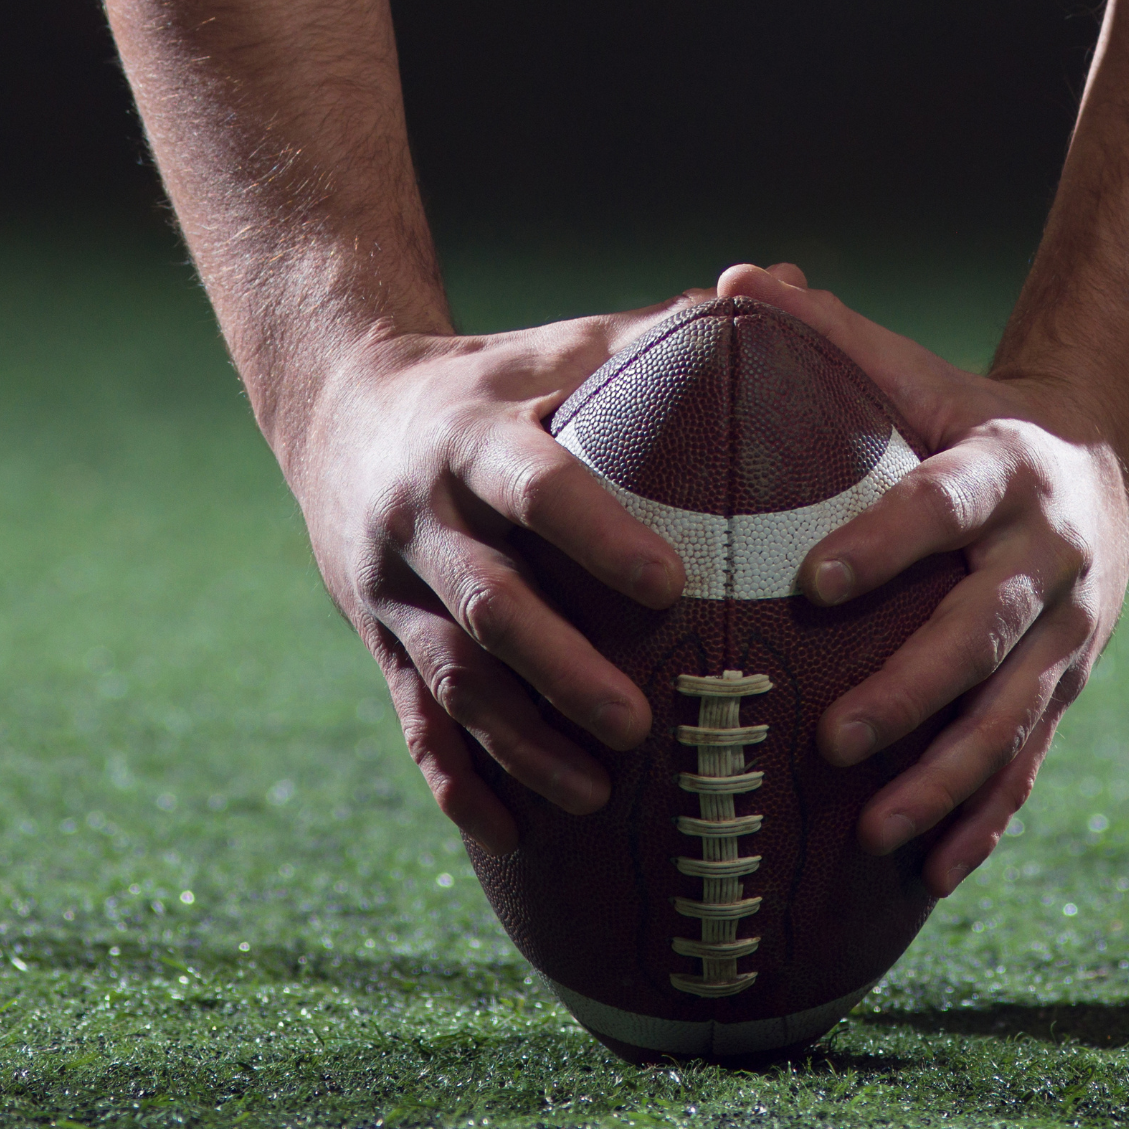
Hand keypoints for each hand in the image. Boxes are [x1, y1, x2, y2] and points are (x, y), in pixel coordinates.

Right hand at [290, 298, 708, 854]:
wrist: (339, 411)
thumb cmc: (495, 379)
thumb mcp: (560, 345)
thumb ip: (661, 336)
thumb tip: (790, 290)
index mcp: (473, 440)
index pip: (535, 490)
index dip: (596, 537)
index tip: (672, 585)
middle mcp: (424, 520)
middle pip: (489, 608)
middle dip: (563, 672)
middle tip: (638, 725)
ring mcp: (392, 590)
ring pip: (452, 679)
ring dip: (520, 742)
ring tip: (597, 795)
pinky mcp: (378, 641)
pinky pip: (411, 721)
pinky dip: (453, 782)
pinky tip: (508, 837)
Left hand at [715, 264, 1128, 896]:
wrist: (1103, 466)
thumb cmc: (968, 418)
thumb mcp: (914, 372)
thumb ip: (828, 335)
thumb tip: (728, 277)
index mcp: (1005, 472)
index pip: (945, 506)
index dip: (889, 541)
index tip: (815, 579)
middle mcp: (1047, 558)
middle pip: (984, 632)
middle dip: (915, 690)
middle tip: (835, 740)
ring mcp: (1068, 634)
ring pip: (1012, 716)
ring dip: (947, 776)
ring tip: (873, 833)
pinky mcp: (1068, 687)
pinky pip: (1032, 761)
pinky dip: (987, 817)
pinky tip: (933, 872)